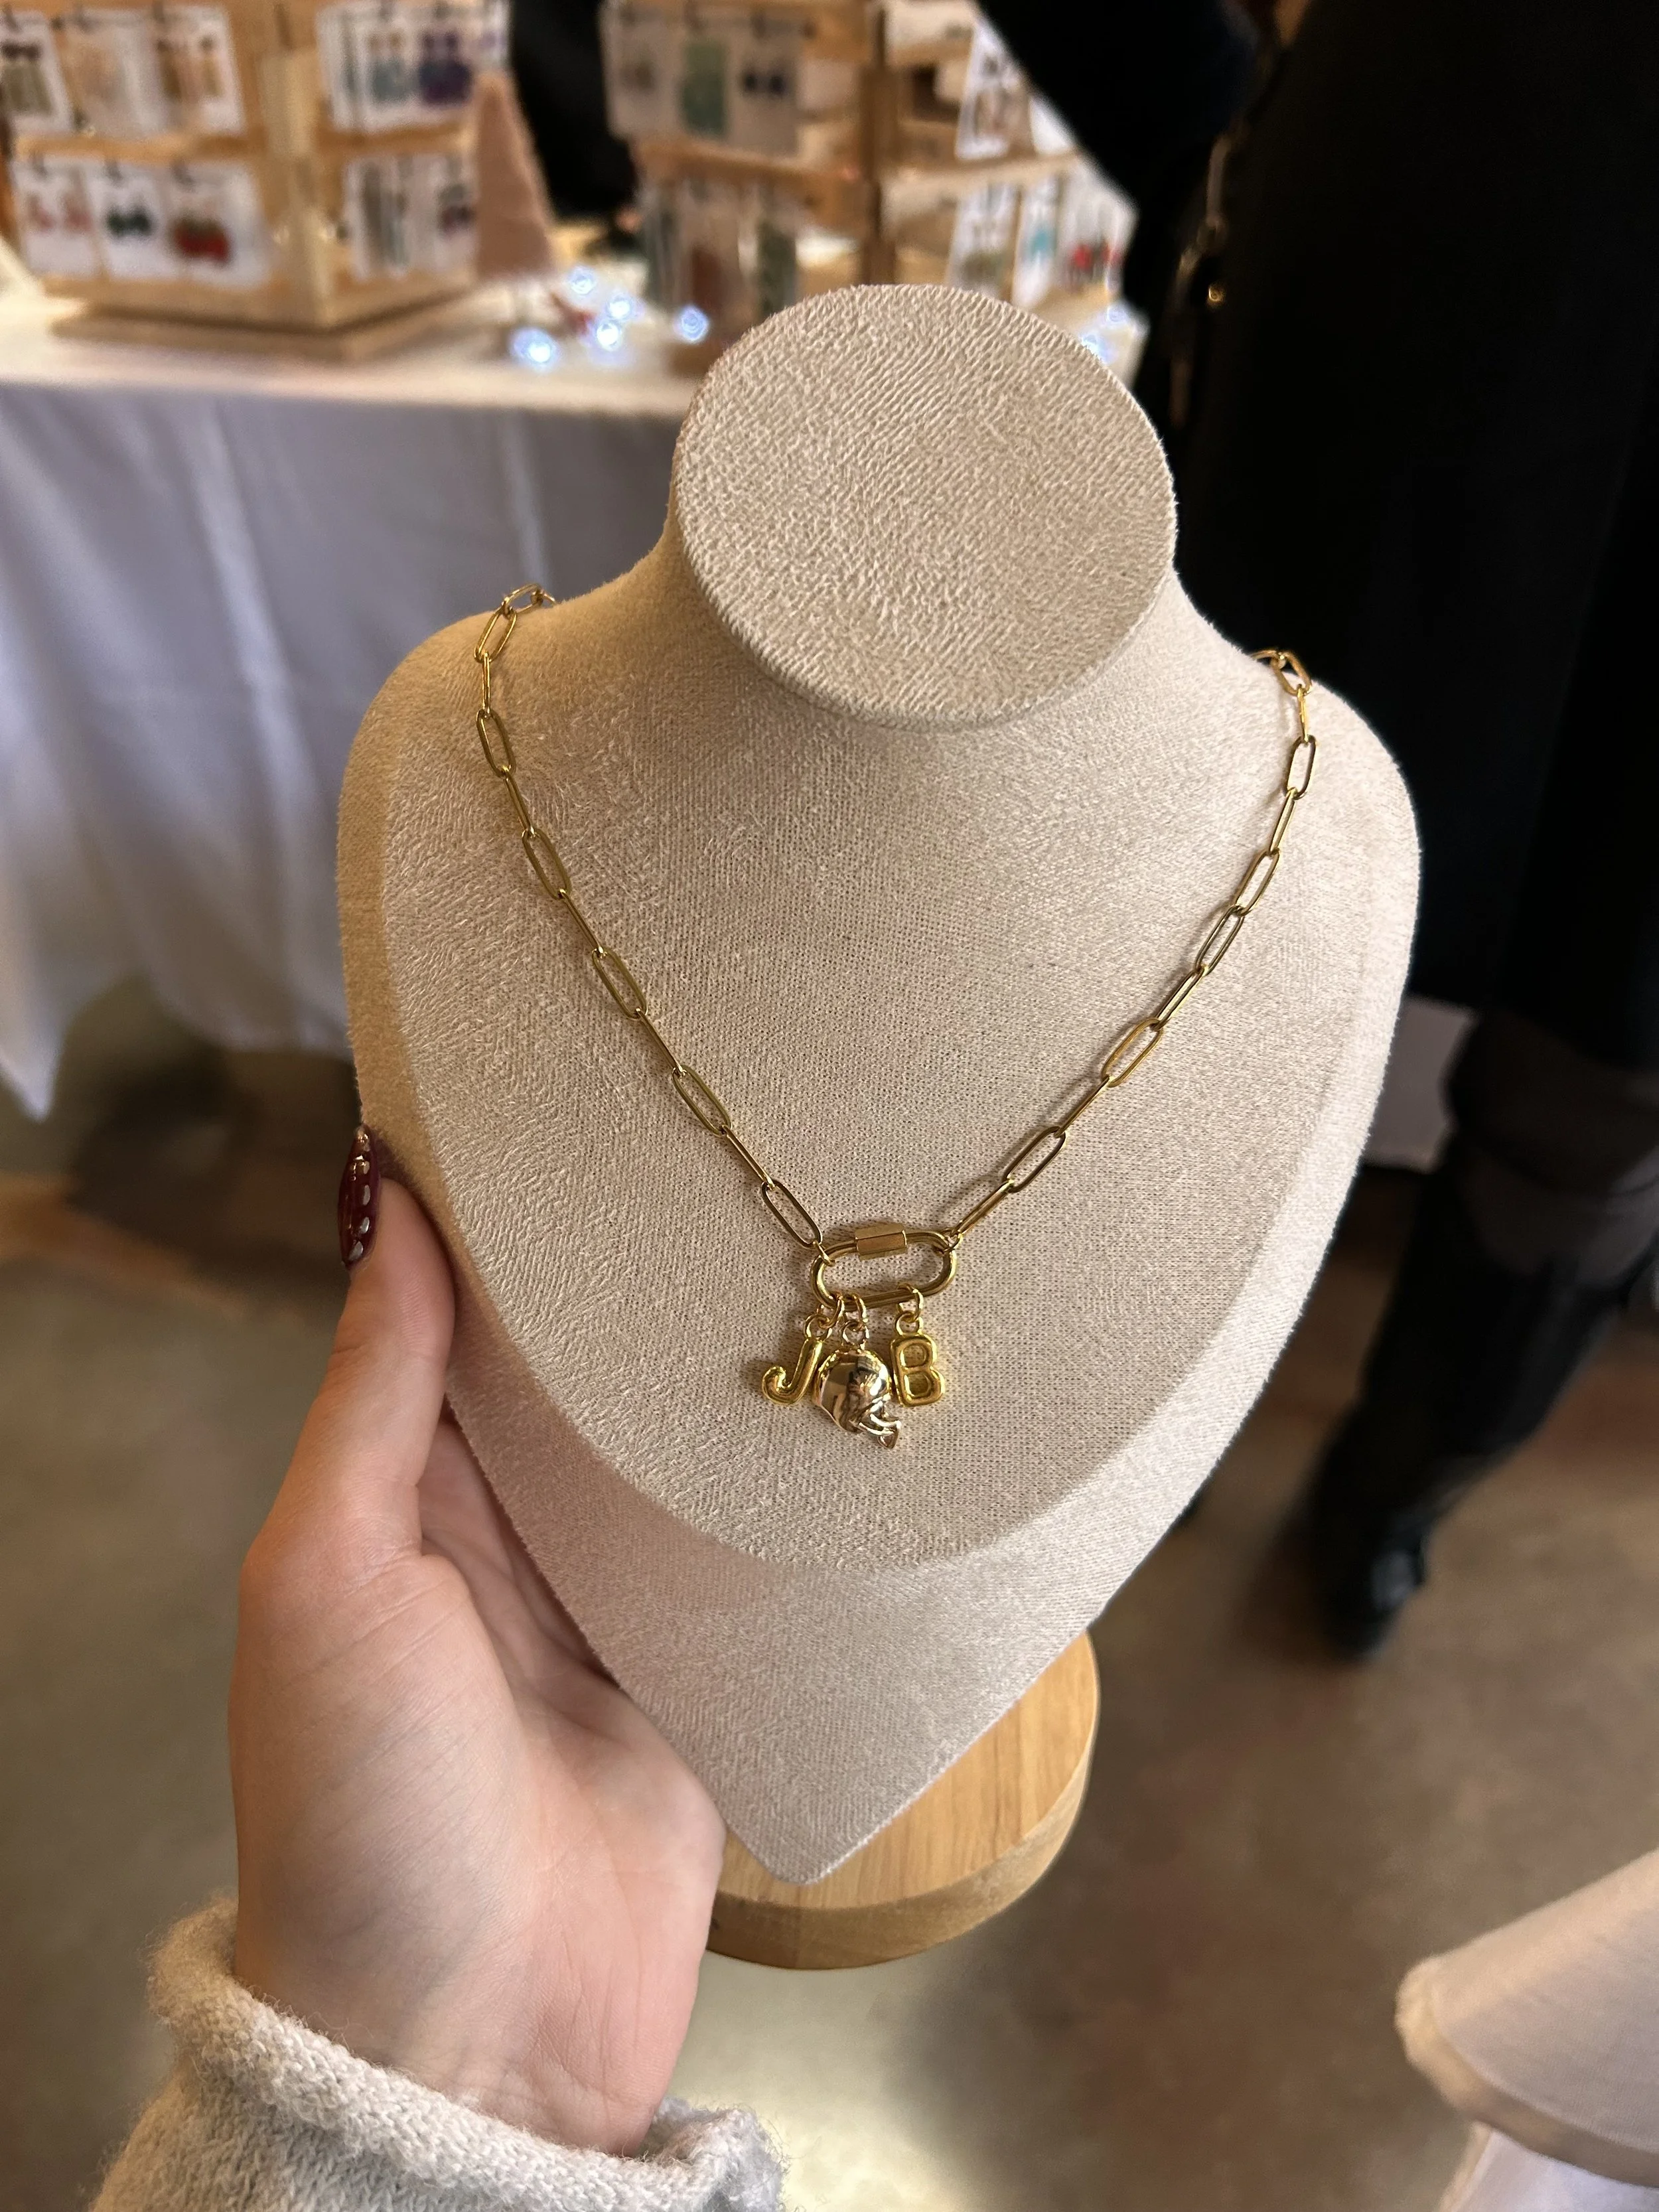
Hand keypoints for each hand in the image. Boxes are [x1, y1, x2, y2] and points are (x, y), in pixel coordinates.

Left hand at [230, 1169, 724, 2153]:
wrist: (473, 2032)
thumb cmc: (360, 1799)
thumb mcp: (324, 1577)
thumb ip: (370, 1397)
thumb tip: (391, 1207)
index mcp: (408, 1491)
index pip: (459, 1315)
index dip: (504, 1216)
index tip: (572, 1098)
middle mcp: (514, 1529)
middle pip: (585, 1373)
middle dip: (640, 1282)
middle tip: (729, 1150)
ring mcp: (616, 1598)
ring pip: (676, 1450)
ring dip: (724, 1378)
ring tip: (812, 1249)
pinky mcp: (705, 1668)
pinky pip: (751, 1557)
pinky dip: (786, 1496)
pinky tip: (851, 1408)